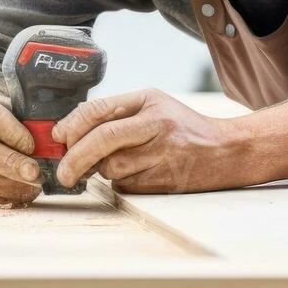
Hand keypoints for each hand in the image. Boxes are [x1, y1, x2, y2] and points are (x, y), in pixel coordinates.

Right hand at [0, 90, 42, 205]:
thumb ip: (27, 122)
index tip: (32, 145)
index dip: (13, 133)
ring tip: (34, 186)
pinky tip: (21, 193)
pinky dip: (3, 198)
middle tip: (36, 173)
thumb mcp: (9, 109)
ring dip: (11, 186)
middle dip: (13, 164)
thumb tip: (50, 145)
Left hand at [53, 89, 252, 193]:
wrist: (228, 151)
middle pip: (102, 140)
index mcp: (149, 101)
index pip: (100, 109)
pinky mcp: (167, 180)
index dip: (72, 125)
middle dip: (75, 158)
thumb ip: (117, 113)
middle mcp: (156, 125)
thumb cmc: (184, 128)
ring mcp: (163, 154)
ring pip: (112, 168)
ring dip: (105, 171)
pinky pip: (127, 186)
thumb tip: (71, 129)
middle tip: (64, 173)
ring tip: (122, 163)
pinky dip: (123, 183)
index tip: (59, 139)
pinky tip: (141, 173)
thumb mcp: (154, 106)